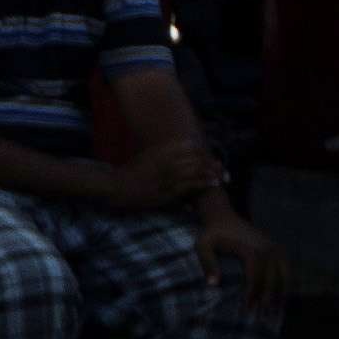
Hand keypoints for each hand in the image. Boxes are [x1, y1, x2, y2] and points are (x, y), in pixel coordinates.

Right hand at [107, 135, 225, 209]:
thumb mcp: (148, 155)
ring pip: (195, 172)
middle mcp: (165, 161)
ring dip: (210, 173)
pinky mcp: (166, 191)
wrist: (115, 186)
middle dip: (210, 163)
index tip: (211, 157)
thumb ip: (165, 152)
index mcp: (161, 151)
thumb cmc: (132, 172)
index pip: (189, 147)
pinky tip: (212, 184)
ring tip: (222, 176)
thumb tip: (185, 147)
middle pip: (195, 159)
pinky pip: (189, 186)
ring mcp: (166, 176)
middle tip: (223, 168)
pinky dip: (202, 184)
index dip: (203, 152)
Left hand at [204, 208, 291, 310]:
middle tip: (261, 317)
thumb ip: (207, 263)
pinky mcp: (278, 249)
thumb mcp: (202, 245)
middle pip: (272, 278)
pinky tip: (280, 299)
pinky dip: (285, 284)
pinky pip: (286, 270)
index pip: (255, 276)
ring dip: (280, 294)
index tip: (246, 309)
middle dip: (267, 299)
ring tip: (273, 312)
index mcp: (250, 248)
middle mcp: (267, 248)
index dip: (252, 294)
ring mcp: (275, 247)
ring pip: (284, 276)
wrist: (224, 217)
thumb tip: (213, 284)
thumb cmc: (211, 234)